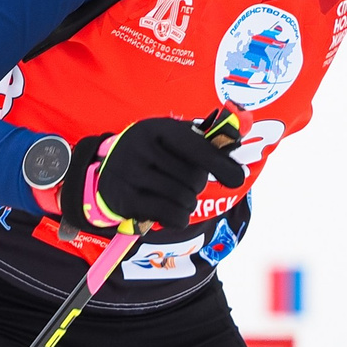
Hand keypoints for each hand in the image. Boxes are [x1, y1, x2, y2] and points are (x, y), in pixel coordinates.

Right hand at [62, 117, 247, 233]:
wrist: (107, 170)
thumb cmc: (153, 153)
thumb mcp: (173, 138)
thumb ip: (206, 140)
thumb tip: (239, 140)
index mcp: (157, 128)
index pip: (197, 148)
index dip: (221, 165)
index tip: (238, 179)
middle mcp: (140, 148)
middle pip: (194, 179)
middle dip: (197, 186)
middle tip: (186, 183)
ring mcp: (129, 174)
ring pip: (184, 199)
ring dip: (189, 203)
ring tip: (178, 196)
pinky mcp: (125, 200)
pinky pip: (170, 216)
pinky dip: (179, 218)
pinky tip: (173, 212)